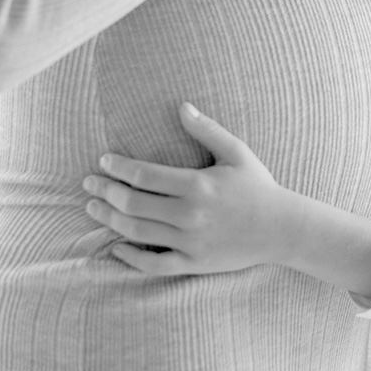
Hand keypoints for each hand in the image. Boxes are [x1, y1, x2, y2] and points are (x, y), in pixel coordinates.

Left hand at [84, 103, 287, 274]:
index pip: (145, 176)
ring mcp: (190, 242)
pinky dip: (130, 258)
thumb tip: (181, 106)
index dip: (118, 168)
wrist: (282, 228)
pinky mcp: (193, 263)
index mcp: (199, 185)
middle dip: (105, 192)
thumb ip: (207, 129)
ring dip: (110, 219)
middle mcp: (190, 215)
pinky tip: (115, 248)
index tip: (104, 161)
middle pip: (134, 203)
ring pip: (138, 232)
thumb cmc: (258, 186)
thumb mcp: (237, 152)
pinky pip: (154, 265)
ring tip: (93, 208)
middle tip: (88, 184)